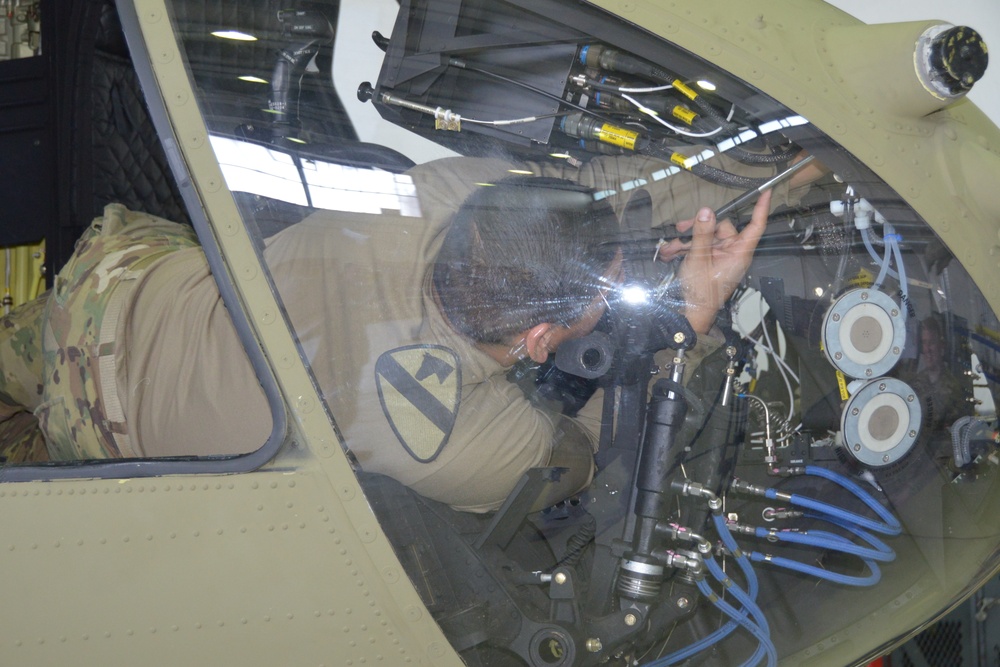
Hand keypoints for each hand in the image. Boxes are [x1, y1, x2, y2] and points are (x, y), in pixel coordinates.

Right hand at [668, 188, 770, 333]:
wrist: (692, 312)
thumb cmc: (702, 291)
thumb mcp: (698, 259)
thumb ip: (702, 234)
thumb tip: (706, 212)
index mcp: (739, 252)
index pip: (755, 226)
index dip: (761, 208)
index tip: (766, 192)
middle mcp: (733, 252)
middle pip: (720, 228)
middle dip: (698, 228)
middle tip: (680, 229)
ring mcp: (721, 256)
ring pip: (706, 237)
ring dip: (686, 241)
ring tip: (670, 249)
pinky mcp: (711, 260)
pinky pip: (700, 247)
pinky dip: (685, 249)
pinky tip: (671, 254)